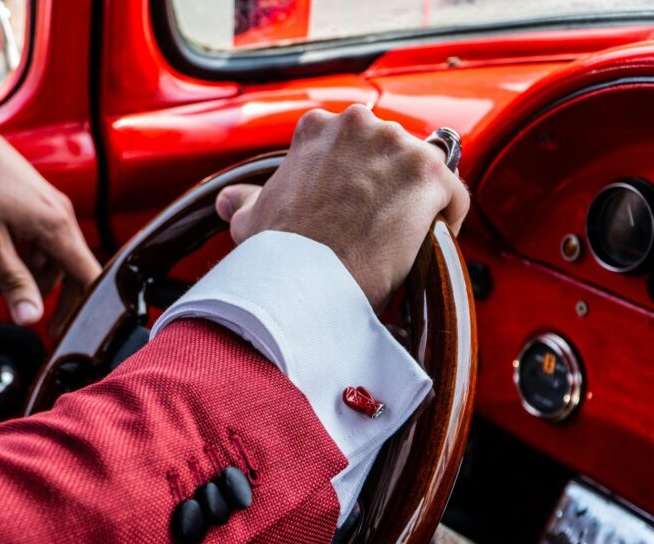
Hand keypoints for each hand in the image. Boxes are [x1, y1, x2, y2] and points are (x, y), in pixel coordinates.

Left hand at [0, 94, 101, 325]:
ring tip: (22, 294)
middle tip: (49, 326)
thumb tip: (30, 316)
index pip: (91, 277)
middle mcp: (61, 214)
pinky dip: (38, 259)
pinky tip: (15, 264)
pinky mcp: (37, 200)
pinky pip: (48, 238)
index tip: (70, 331)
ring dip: (46, 279)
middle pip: (79, 268)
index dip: (84, 309)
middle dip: (66, 300)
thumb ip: (14, 282)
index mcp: (57, 226)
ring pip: (61, 254)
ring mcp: (51, 205)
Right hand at [214, 105, 469, 308]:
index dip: (354, 179)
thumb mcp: (251, 218)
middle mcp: (361, 124)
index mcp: (317, 127)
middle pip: (391, 151)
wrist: (304, 280)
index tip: (351, 206)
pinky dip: (446, 221)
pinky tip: (426, 246)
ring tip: (400, 240)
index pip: (352, 144)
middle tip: (374, 226)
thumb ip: (245, 200)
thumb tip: (228, 201)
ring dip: (417, 201)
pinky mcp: (431, 175)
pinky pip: (453, 197)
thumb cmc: (278, 251)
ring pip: (424, 172)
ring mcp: (399, 146)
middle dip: (388, 185)